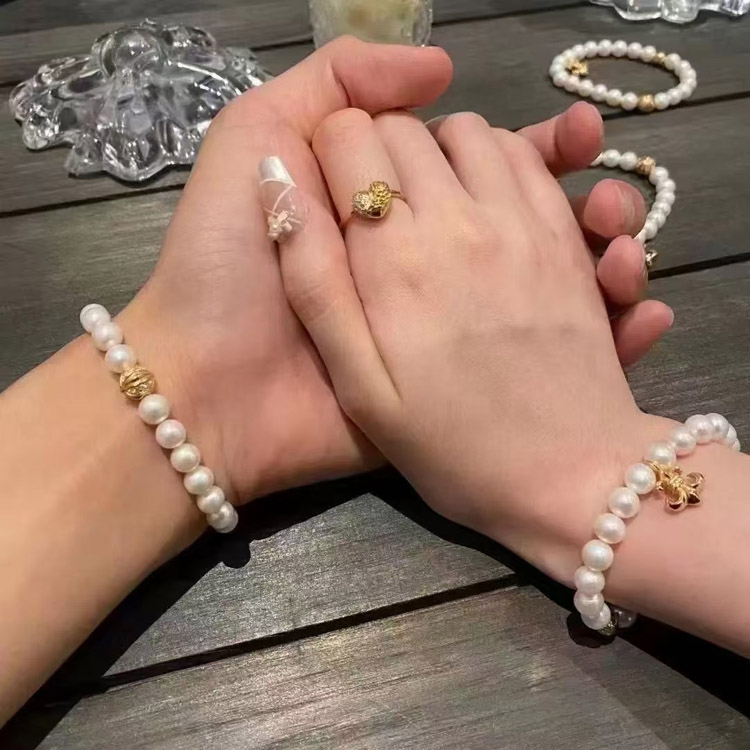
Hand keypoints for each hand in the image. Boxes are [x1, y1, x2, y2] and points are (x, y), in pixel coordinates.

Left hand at [121, 39, 667, 507]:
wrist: (215, 387)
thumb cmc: (230, 258)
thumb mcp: (261, 141)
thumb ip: (338, 86)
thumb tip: (441, 72)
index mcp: (397, 207)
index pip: (484, 163)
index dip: (534, 147)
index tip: (573, 140)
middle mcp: (431, 261)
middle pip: (529, 221)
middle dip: (582, 198)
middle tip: (609, 201)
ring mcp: (449, 327)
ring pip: (551, 286)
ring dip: (607, 261)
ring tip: (623, 258)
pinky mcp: (458, 386)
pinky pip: (541, 361)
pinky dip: (604, 340)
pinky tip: (639, 321)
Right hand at [277, 108, 668, 580]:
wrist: (569, 473)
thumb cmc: (452, 446)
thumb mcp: (359, 388)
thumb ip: (315, 285)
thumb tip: (279, 184)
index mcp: (395, 257)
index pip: (351, 137)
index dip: (331, 150)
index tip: (332, 187)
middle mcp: (458, 218)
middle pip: (408, 128)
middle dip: (380, 147)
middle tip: (378, 201)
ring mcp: (521, 220)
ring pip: (473, 130)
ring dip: (441, 149)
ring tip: (431, 198)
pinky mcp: (565, 234)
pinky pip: (528, 159)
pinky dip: (500, 159)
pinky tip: (487, 202)